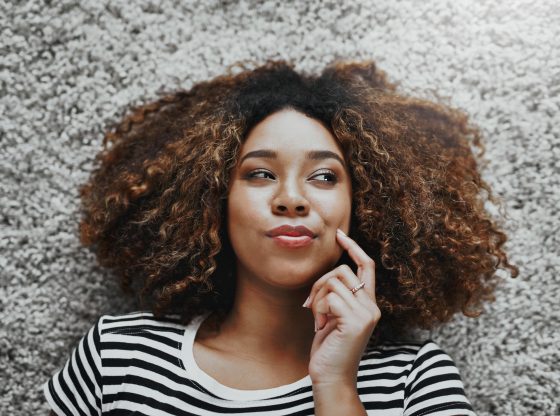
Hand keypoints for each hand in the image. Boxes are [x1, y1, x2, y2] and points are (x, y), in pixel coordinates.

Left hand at [303, 228, 380, 386]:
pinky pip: (330, 297)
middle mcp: (372, 307)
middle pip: (343, 270)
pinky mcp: (356, 322)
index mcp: (369, 304)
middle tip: (311, 305)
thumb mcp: (334, 317)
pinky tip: (320, 327)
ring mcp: (366, 314)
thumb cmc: (329, 348)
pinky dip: (319, 310)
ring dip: (318, 299)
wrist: (331, 377)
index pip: (367, 266)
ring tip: (318, 320)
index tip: (339, 235)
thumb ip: (337, 297)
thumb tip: (328, 276)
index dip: (353, 248)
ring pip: (334, 281)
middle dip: (320, 283)